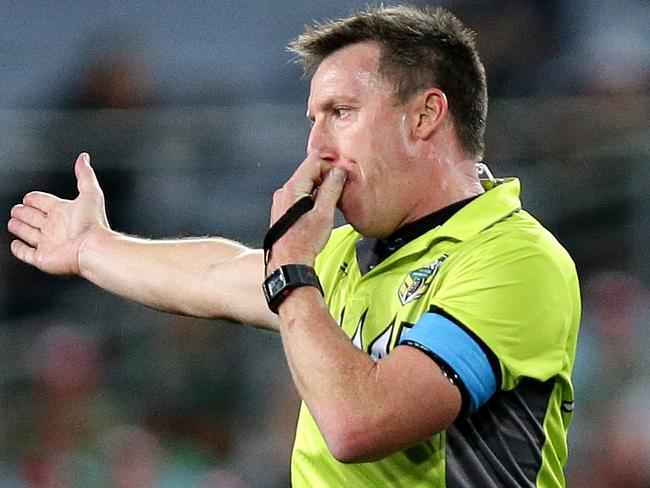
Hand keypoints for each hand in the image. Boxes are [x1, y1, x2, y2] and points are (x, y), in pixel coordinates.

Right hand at [8, 153, 109, 274]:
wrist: (92, 248)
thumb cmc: (92, 224)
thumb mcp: (90, 193)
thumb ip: (85, 175)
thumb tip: (84, 158)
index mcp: (65, 212)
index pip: (46, 203)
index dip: (36, 199)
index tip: (29, 197)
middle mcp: (56, 227)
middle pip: (35, 218)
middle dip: (24, 212)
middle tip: (16, 209)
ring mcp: (49, 243)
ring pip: (30, 234)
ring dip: (20, 228)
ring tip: (12, 222)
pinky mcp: (43, 258)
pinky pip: (27, 254)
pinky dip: (19, 250)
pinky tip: (15, 245)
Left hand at [267, 155, 346, 271]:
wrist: (289, 263)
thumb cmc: (304, 242)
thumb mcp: (324, 213)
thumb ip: (332, 188)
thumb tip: (338, 172)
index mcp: (293, 188)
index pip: (314, 161)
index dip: (331, 168)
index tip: (341, 181)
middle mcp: (284, 191)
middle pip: (309, 172)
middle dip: (326, 180)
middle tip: (338, 195)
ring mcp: (282, 201)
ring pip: (306, 184)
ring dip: (320, 191)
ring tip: (328, 208)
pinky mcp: (283, 210)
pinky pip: (300, 196)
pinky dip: (312, 200)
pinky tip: (318, 214)